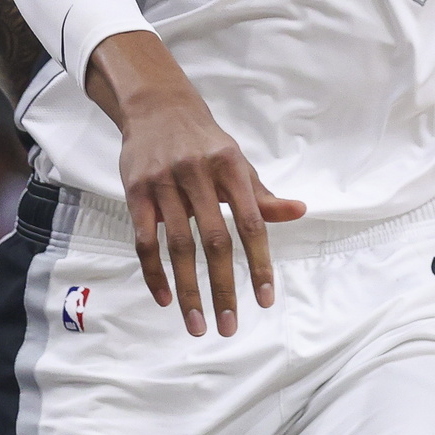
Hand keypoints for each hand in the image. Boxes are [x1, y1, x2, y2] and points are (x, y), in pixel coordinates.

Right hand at [91, 31, 305, 336]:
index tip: (265, 299)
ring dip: (188, 290)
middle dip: (223, 288)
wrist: (158, 109)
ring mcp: (164, 184)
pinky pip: (144, 241)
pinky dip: (155, 273)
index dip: (259, 263)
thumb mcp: (239, 164)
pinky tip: (166, 299)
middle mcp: (198, 176)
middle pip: (214, 242)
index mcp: (232, 169)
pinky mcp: (134, 192)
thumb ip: (263, 195)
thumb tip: (300, 212)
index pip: (251, 225)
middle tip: (230, 326)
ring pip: (178, 247)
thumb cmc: (207, 144)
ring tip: (198, 324)